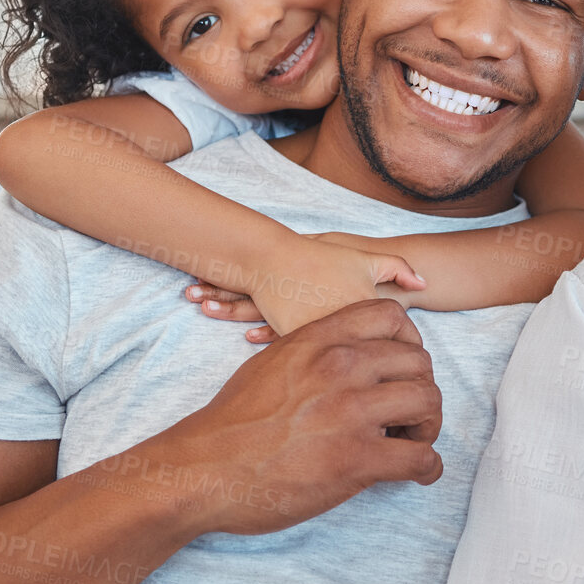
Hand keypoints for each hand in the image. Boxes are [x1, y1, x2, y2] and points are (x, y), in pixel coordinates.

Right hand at [160, 298, 444, 535]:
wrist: (203, 469)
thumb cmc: (232, 422)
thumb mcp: (272, 363)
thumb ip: (313, 352)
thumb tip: (345, 356)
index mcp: (319, 341)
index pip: (392, 318)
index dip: (409, 343)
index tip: (402, 370)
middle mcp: (341, 367)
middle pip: (419, 363)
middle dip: (422, 388)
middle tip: (409, 415)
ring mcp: (351, 412)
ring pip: (428, 402)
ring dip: (428, 425)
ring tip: (412, 442)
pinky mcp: (356, 460)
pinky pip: (421, 458)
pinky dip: (428, 468)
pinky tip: (418, 473)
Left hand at [186, 234, 424, 341]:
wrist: (394, 288)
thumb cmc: (360, 266)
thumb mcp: (335, 252)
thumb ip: (307, 249)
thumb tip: (284, 244)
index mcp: (292, 272)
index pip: (250, 276)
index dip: (224, 280)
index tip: (196, 282)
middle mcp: (294, 289)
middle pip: (249, 293)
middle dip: (219, 293)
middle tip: (188, 293)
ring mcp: (304, 309)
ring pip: (263, 311)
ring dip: (233, 309)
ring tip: (201, 305)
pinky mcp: (317, 326)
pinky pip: (290, 332)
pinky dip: (270, 335)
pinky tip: (249, 339)